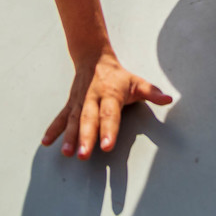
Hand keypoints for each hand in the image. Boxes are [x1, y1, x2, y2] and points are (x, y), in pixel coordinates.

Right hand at [43, 51, 171, 158]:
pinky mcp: (69, 105)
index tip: (107, 146)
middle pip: (89, 120)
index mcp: (111, 94)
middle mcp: (92, 99)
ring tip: (67, 153)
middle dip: (86, 138)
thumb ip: (152, 92)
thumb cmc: (119, 76)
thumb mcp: (137, 82)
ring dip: (69, 137)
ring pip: (72, 121)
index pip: (110, 114)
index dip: (108, 130)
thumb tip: (169, 99)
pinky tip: (46, 142)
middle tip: (84, 155)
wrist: (94, 59)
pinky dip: (53, 130)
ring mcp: (79, 102)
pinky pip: (60, 118)